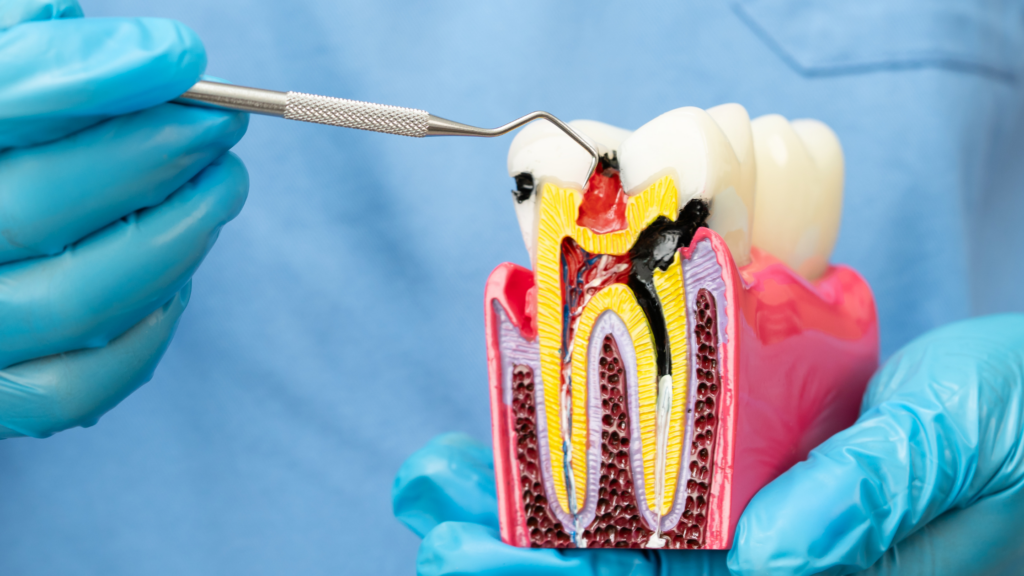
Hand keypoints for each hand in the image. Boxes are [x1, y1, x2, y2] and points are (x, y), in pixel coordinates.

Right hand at [0, 0, 247, 437]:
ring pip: (80, 299)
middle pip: (35, 209)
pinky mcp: (4, 398)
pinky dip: (151, 329)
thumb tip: (163, 59)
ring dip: (179, 237)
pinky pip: (86, 383)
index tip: (180, 60)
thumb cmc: (4, 153)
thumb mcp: (1, 79)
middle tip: (221, 127)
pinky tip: (177, 278)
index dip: (91, 80)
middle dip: (154, 160)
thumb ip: (46, 52)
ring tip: (222, 188)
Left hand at [393, 314, 1023, 574]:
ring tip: (440, 482)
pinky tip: (529, 426)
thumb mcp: (952, 443)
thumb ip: (868, 496)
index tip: (467, 558)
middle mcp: (773, 560)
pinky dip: (588, 450)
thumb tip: (769, 560)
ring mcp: (757, 519)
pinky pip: (660, 471)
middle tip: (431, 516)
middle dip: (517, 556)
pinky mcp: (754, 469)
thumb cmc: (1021, 423)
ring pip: (626, 530)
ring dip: (529, 507)